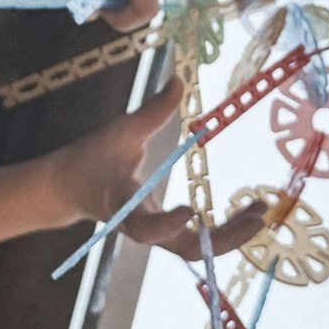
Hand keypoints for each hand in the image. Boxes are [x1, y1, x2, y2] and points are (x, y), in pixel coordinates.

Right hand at [44, 78, 265, 260]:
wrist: (68, 187)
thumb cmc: (90, 159)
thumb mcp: (118, 131)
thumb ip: (152, 111)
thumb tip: (179, 80)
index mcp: (125, 206)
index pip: (146, 227)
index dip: (167, 224)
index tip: (190, 209)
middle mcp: (143, 227)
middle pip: (187, 249)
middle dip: (225, 238)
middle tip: (259, 216)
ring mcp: (155, 232)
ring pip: (196, 248)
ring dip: (231, 235)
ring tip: (261, 211)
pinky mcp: (162, 229)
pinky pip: (196, 238)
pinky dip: (223, 229)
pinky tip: (246, 212)